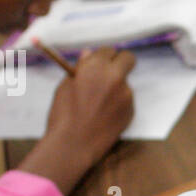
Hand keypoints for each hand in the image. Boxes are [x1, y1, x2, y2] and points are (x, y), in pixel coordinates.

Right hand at [18, 47, 135, 195]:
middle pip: (128, 59)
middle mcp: (115, 77)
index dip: (103, 57)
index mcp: (95, 67)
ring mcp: (126, 95)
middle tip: (111, 71)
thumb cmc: (63, 114)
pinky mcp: (131, 110)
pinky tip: (103, 116)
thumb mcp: (66, 86)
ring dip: (116, 87)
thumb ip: (81, 69)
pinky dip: (117, 104)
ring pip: (125, 83)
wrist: (73, 145)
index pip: (108, 51)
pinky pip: (126, 101)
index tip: (100, 62)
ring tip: (97, 104)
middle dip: (120, 62)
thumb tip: (89, 54)